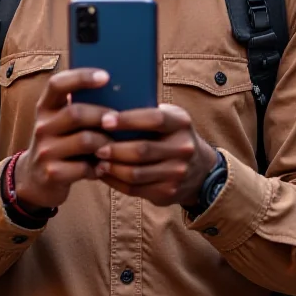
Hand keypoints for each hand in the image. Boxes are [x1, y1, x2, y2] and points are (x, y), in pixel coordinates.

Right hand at [14, 68, 111, 210]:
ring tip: (117, 146)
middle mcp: (42, 126)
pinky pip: (84, 167)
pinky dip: (99, 167)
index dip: (81, 77)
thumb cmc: (60, 143)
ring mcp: (45, 151)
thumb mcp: (61, 122)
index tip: (106, 76)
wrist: (34, 179)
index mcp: (45, 107)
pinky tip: (104, 166)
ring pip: (85, 140)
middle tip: (120, 120)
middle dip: (102, 115)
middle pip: (76, 113)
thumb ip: (80, 107)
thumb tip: (119, 92)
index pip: (57, 84)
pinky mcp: (52, 173)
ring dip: (106, 143)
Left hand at [93, 104, 216, 206]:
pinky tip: (104, 173)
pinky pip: (135, 189)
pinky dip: (115, 181)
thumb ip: (147, 111)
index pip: (154, 119)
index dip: (128, 120)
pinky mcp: (168, 192)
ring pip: (136, 173)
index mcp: (181, 123)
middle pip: (142, 150)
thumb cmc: (173, 136)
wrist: (201, 170)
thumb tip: (108, 102)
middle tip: (95, 145)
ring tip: (96, 160)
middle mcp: (183, 148)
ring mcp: (177, 173)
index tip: (104, 119)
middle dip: (114, 148)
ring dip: (112, 167)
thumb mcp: (170, 118)